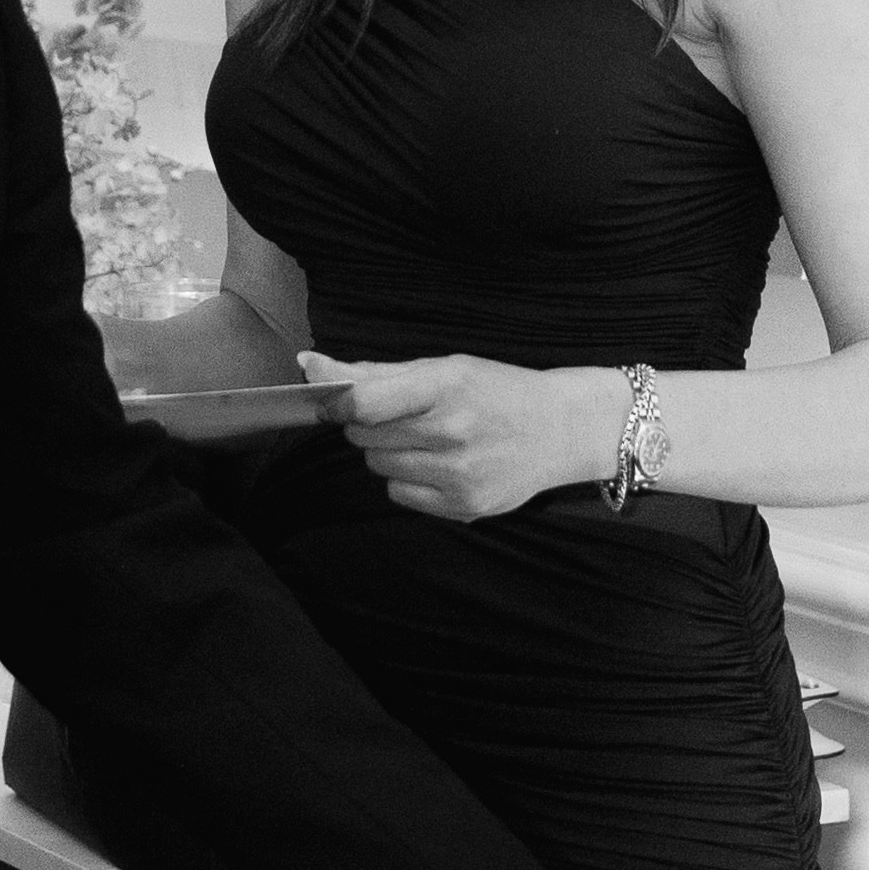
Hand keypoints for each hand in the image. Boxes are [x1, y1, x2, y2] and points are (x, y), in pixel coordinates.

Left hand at [297, 349, 612, 522]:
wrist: (560, 430)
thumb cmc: (497, 391)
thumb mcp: (445, 367)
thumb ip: (375, 371)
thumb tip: (309, 364)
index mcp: (447, 385)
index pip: (365, 402)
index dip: (336, 404)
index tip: (331, 402)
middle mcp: (452, 430)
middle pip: (365, 436)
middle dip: (370, 424)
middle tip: (404, 414)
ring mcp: (458, 472)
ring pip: (378, 466)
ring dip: (389, 451)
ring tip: (427, 438)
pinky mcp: (463, 505)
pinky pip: (399, 493)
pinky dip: (408, 479)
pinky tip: (439, 464)